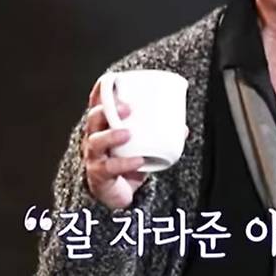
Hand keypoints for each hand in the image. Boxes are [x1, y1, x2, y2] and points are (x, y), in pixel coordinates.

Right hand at [81, 80, 146, 209]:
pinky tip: (139, 160)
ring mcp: (94, 157)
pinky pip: (109, 168)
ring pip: (95, 142)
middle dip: (106, 110)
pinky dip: (125, 164)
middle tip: (126, 107)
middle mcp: (94, 139)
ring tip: (127, 133)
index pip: (96, 106)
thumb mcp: (142, 145)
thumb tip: (183, 128)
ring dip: (111, 135)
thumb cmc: (126, 163)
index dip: (100, 92)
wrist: (116, 195)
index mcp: (104, 127)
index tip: (108, 81)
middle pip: (93, 120)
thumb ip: (159, 135)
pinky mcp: (99, 175)